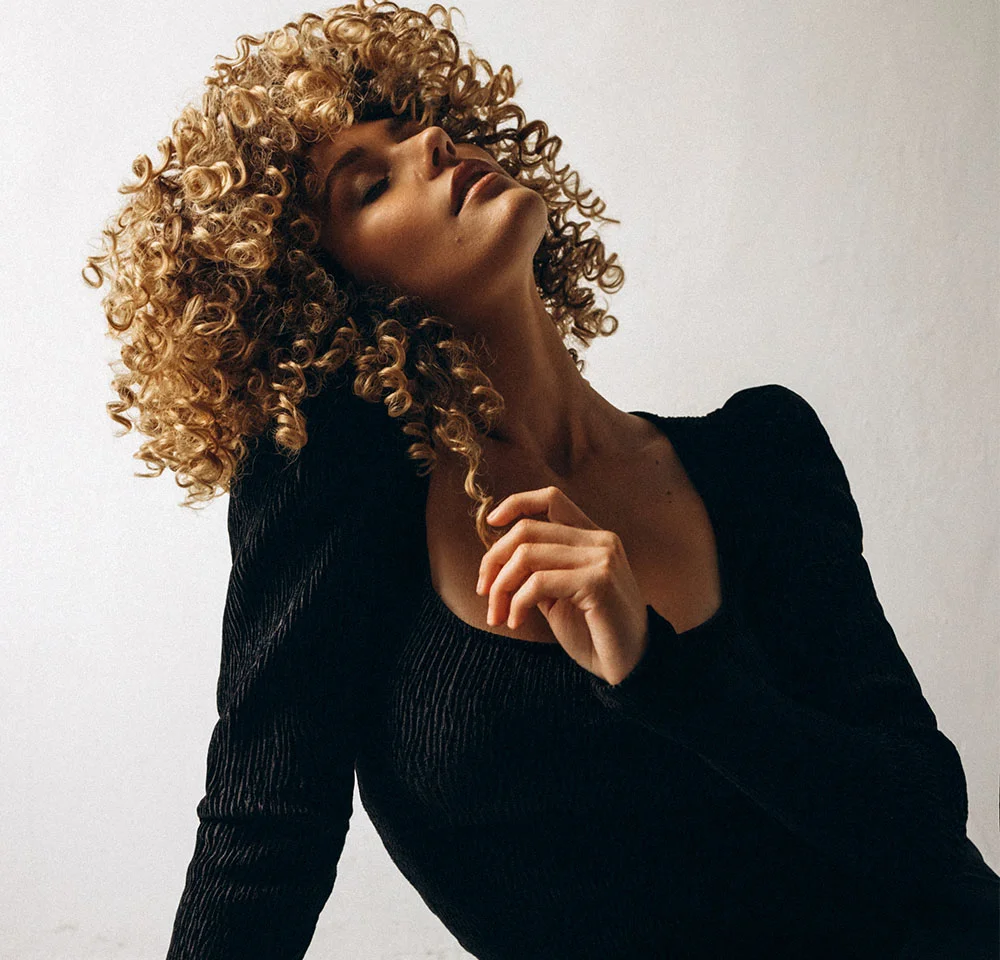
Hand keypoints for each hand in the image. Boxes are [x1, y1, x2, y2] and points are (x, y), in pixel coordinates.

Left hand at [476, 485, 649, 684]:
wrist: (631, 667)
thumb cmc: (594, 633)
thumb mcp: (558, 596)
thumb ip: (536, 571)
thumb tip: (496, 556)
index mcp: (592, 538)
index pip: (552, 498)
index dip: (517, 503)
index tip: (492, 522)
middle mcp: (600, 540)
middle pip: (527, 530)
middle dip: (493, 560)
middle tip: (484, 592)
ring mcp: (601, 558)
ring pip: (527, 555)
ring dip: (501, 587)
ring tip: (497, 615)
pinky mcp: (598, 581)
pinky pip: (538, 582)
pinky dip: (517, 602)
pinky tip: (515, 621)